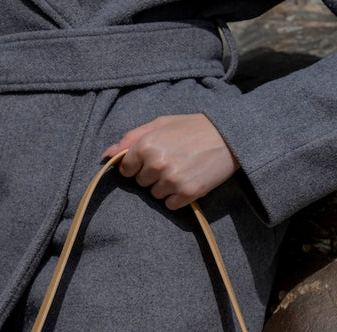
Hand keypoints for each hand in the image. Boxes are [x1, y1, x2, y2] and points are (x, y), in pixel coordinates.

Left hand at [102, 114, 238, 209]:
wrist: (229, 135)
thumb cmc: (193, 127)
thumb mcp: (161, 123)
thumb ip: (131, 138)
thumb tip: (107, 154)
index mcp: (146, 145)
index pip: (126, 169)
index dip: (138, 166)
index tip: (152, 160)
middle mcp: (156, 163)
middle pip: (141, 183)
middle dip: (153, 175)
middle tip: (173, 161)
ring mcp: (172, 180)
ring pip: (155, 194)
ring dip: (166, 186)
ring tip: (183, 169)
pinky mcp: (188, 192)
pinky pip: (171, 204)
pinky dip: (179, 197)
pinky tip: (190, 181)